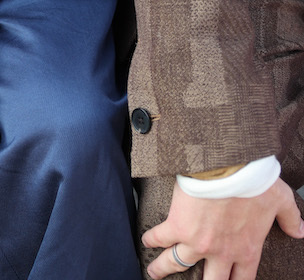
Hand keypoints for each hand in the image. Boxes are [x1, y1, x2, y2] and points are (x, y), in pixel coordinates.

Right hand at [143, 179, 303, 278]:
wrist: (229, 165)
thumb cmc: (255, 181)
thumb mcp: (281, 200)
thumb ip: (291, 219)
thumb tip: (301, 231)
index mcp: (247, 250)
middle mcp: (221, 253)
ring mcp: (197, 242)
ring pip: (177, 265)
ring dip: (164, 270)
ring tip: (154, 273)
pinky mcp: (178, 225)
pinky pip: (160, 238)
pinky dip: (151, 240)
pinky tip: (145, 241)